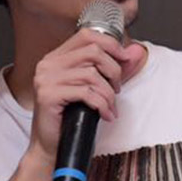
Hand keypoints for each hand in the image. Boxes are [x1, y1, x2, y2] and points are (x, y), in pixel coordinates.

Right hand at [27, 29, 145, 157]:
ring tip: (110, 106)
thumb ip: (111, 69)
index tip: (124, 58)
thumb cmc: (70, 116)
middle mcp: (47, 65)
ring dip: (109, 93)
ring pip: (92, 75)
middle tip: (117, 89)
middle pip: (93, 52)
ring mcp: (45, 79)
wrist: (51, 145)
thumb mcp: (91, 87)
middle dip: (113, 71)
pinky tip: (105, 115)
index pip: (86, 35)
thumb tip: (136, 51)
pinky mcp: (48, 95)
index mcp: (55, 58)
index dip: (110, 44)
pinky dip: (102, 105)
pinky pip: (86, 93)